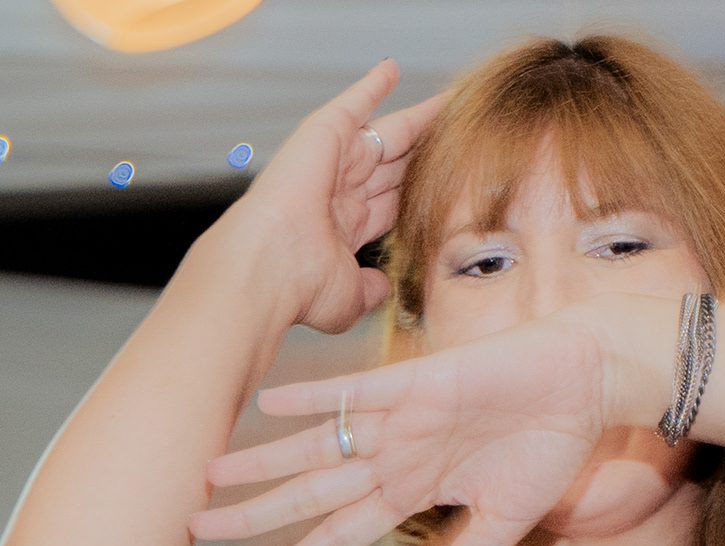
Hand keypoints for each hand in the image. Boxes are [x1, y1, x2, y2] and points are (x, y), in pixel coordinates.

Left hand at [195, 297, 663, 545]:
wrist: (590, 380)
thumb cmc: (550, 444)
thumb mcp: (503, 523)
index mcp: (410, 491)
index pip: (337, 534)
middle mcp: (393, 457)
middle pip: (309, 493)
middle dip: (253, 512)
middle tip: (193, 526)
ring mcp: (400, 420)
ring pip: (317, 447)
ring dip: (263, 460)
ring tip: (210, 471)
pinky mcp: (418, 382)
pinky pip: (355, 392)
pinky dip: (315, 398)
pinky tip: (269, 403)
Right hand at [221, 62, 441, 336]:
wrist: (267, 268)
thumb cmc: (298, 288)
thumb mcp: (350, 296)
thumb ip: (372, 289)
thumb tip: (385, 290)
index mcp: (342, 228)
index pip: (391, 200)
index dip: (417, 189)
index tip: (446, 178)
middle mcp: (338, 193)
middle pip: (394, 164)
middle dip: (423, 150)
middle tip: (457, 132)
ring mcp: (332, 162)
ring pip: (386, 133)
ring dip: (416, 118)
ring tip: (449, 101)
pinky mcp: (323, 135)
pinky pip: (354, 103)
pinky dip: (371, 84)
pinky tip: (392, 69)